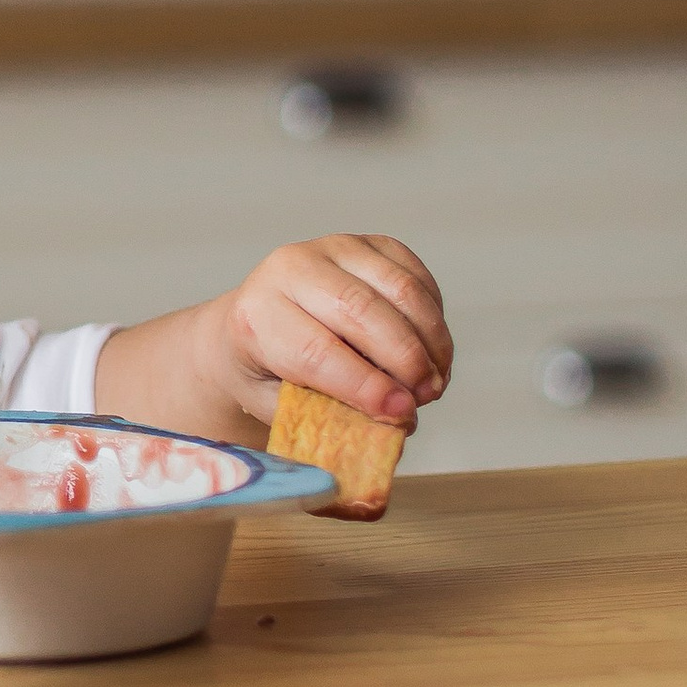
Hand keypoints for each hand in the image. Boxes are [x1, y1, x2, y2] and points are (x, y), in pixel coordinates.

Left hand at [98, 233, 452, 446]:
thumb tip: (390, 443)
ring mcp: (330, 248)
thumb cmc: (266, 375)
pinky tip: (432, 351)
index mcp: (257, 316)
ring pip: (397, 290)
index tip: (401, 415)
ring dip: (429, 341)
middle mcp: (289, 269)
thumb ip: (329, 424)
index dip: (365, 386)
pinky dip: (433, 317)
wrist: (251, 323)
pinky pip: (415, 275)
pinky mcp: (367, 244)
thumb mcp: (278, 409)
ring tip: (435, 381)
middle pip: (362, 313)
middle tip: (426, 398)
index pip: (316, 350)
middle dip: (405, 361)